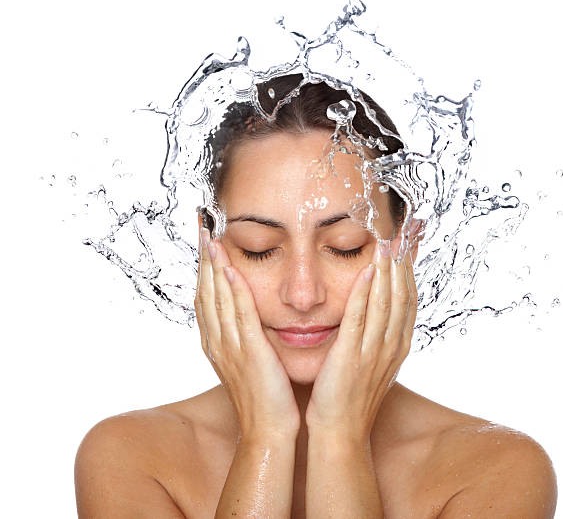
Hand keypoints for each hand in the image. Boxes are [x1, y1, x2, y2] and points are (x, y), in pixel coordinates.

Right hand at [194, 215, 300, 439]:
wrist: (268, 430)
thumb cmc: (263, 396)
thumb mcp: (248, 361)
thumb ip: (244, 336)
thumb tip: (248, 316)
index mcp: (217, 343)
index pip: (205, 297)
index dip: (203, 268)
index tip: (205, 241)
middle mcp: (217, 341)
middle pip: (205, 291)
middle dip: (203, 258)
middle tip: (201, 227)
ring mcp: (230, 345)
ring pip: (217, 297)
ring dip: (213, 265)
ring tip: (210, 236)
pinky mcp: (249, 350)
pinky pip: (238, 313)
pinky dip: (231, 288)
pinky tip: (228, 267)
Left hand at [305, 238, 416, 441]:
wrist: (340, 431)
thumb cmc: (352, 396)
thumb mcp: (374, 362)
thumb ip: (378, 336)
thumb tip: (378, 311)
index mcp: (397, 345)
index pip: (408, 299)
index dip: (408, 270)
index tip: (406, 244)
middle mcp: (391, 345)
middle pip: (402, 295)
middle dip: (402, 262)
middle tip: (402, 232)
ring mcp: (374, 351)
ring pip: (386, 302)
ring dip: (387, 270)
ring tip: (386, 242)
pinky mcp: (351, 356)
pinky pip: (360, 319)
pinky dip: (365, 293)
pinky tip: (366, 270)